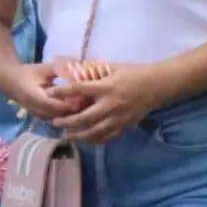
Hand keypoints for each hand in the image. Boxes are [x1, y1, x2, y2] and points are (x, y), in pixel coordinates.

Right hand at [6, 62, 84, 121]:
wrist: (11, 83)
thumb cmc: (29, 73)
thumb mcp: (43, 68)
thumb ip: (59, 69)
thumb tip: (78, 65)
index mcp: (34, 96)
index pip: (54, 105)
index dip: (70, 103)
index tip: (85, 97)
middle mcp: (36, 109)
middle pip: (59, 115)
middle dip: (75, 110)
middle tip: (91, 103)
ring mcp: (39, 115)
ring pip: (59, 119)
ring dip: (72, 115)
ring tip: (88, 107)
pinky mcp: (43, 117)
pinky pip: (57, 119)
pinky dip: (68, 115)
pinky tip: (80, 110)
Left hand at [49, 62, 173, 143]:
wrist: (157, 86)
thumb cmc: (135, 73)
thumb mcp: (115, 66)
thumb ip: (96, 70)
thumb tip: (77, 70)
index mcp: (107, 87)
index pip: (79, 90)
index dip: (62, 92)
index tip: (50, 93)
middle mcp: (110, 105)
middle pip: (83, 118)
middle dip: (66, 121)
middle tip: (54, 121)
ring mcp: (117, 118)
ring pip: (93, 132)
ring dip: (77, 135)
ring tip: (66, 135)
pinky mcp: (124, 126)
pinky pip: (106, 137)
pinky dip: (93, 140)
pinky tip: (85, 140)